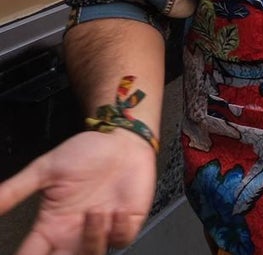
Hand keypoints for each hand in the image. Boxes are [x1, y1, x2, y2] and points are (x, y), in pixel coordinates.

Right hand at [0, 129, 156, 254]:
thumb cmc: (87, 152)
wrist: (122, 139)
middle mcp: (75, 233)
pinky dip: (119, 230)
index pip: (31, 254)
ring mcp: (102, 229)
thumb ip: (15, 190)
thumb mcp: (46, 169)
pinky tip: (117, 211)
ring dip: (92, 238)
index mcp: (52, 225)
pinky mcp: (126, 222)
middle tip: (61, 247)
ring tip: (95, 211)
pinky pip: (121, 240)